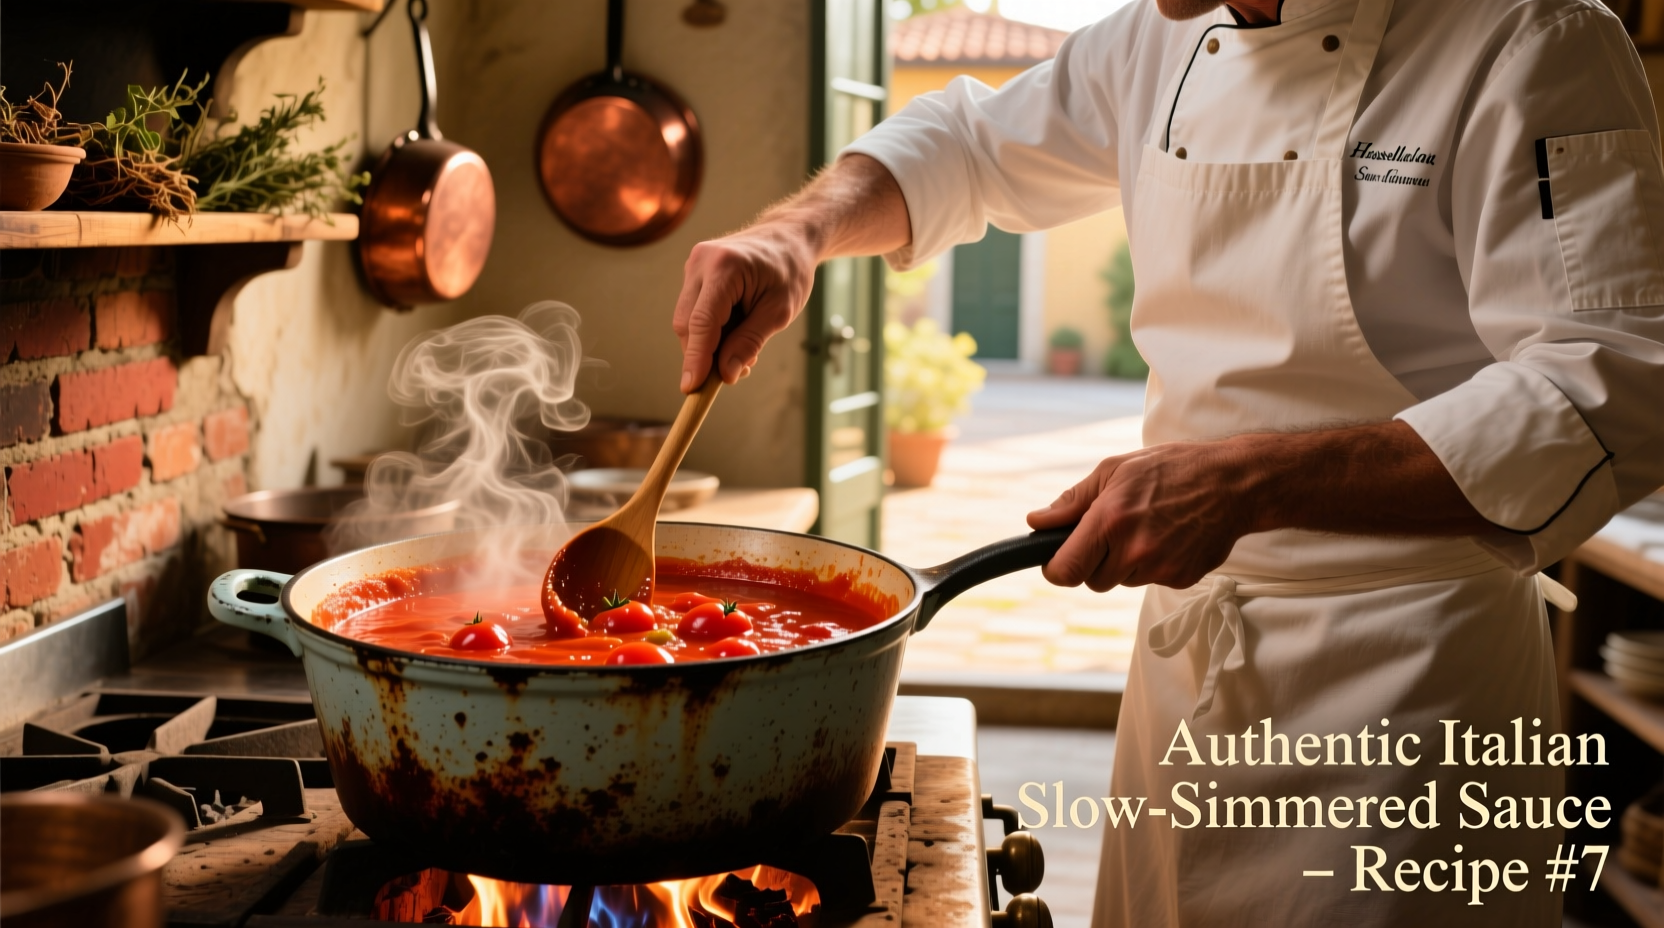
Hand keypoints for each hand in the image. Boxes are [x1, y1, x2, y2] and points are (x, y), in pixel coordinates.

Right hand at [672, 154, 911, 392]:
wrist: (789, 238)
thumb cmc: (790, 271)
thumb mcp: (779, 312)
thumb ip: (750, 342)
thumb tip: (726, 375)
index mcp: (724, 267)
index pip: (702, 322)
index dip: (695, 359)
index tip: (691, 388)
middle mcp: (701, 262)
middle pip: (688, 324)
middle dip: (704, 356)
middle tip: (735, 373)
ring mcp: (693, 265)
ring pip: (687, 321)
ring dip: (709, 345)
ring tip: (743, 352)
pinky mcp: (694, 273)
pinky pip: (693, 311)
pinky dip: (710, 331)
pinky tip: (735, 333)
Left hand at [1026, 441, 1253, 590]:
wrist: (1233, 483)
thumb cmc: (1172, 469)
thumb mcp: (1115, 470)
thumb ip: (1073, 501)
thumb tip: (1037, 521)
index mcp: (1110, 520)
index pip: (1065, 570)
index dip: (1056, 569)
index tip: (1057, 561)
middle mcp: (1134, 550)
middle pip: (1092, 580)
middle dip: (1096, 561)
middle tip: (1115, 531)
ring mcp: (1160, 568)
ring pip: (1122, 580)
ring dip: (1125, 562)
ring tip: (1147, 527)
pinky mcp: (1180, 579)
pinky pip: (1150, 580)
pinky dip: (1153, 564)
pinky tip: (1168, 536)